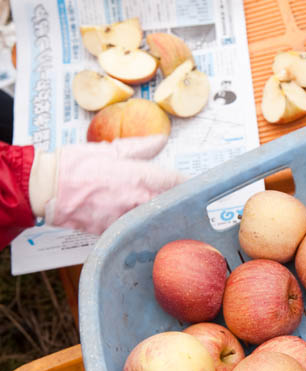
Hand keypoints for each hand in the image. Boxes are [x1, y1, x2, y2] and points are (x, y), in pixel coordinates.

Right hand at [32, 135, 183, 235]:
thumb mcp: (112, 149)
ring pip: (153, 218)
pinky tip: (135, 220)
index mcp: (141, 177)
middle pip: (170, 204)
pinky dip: (135, 224)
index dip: (187, 183)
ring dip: (157, 214)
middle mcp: (138, 200)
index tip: (192, 183)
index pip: (177, 182)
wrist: (48, 188)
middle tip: (179, 197)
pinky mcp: (112, 231)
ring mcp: (126, 218)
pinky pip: (132, 228)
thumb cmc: (76, 166)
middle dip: (175, 200)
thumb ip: (141, 146)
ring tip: (158, 210)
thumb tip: (161, 139)